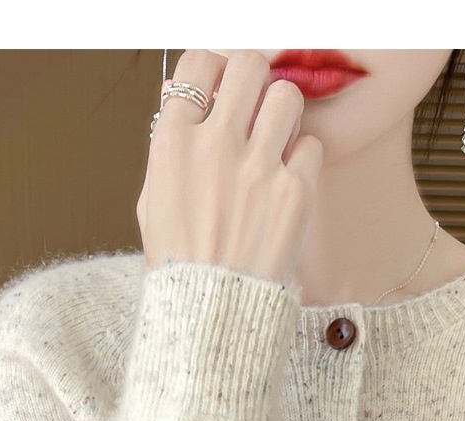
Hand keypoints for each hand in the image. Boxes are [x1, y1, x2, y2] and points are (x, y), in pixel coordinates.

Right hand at [137, 49, 323, 288]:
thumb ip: (168, 146)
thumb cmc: (180, 262)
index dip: (213, 67)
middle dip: (253, 78)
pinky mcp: (293, 192)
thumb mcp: (153, 200)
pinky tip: (288, 178)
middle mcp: (215, 145)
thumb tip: (180, 100)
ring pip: (286, 96)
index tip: (220, 82)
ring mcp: (257, 167)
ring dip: (283, 111)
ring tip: (276, 137)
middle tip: (254, 101)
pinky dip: (303, 157)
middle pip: (247, 65)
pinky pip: (311, 145)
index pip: (198, 64)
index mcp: (172, 143)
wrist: (212, 313)